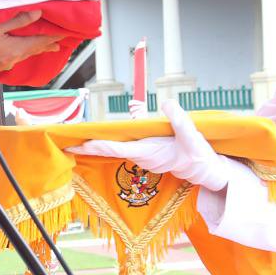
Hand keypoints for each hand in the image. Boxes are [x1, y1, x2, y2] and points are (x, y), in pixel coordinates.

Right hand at [0, 10, 61, 86]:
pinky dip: (24, 52)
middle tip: (60, 44)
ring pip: (25, 54)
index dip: (53, 37)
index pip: (40, 41)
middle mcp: (13, 59)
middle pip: (35, 50)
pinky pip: (16, 58)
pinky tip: (19, 53)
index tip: (65, 34)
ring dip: (36, 49)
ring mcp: (4, 64)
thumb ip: (17, 21)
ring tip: (45, 48)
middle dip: (48, 45)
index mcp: (15, 49)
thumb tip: (38, 13)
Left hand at [65, 99, 233, 190]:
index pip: (117, 148)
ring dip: (98, 145)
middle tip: (69, 143)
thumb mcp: (191, 135)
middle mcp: (141, 156)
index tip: (80, 144)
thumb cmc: (198, 155)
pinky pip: (124, 148)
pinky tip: (101, 140)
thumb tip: (166, 103)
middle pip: (110, 149)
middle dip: (90, 147)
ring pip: (116, 149)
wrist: (206, 171)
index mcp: (147, 152)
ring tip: (79, 140)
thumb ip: (179, 119)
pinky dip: (110, 144)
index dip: (97, 145)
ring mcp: (143, 156)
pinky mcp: (147, 155)